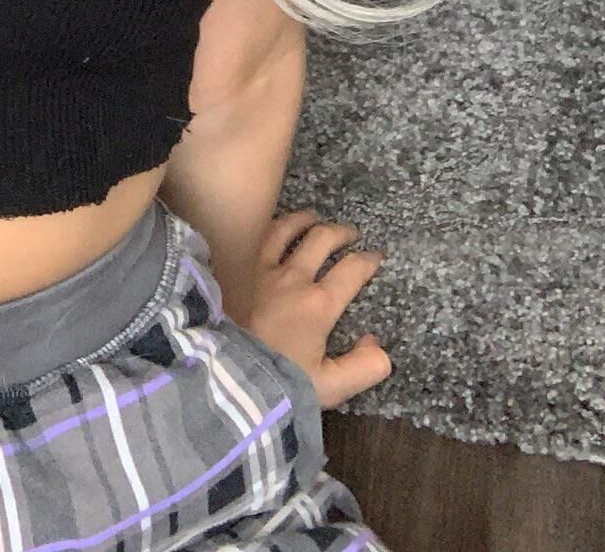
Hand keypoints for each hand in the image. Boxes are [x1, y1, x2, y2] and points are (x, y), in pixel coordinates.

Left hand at [242, 209, 392, 409]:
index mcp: (319, 304)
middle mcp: (294, 277)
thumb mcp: (330, 386)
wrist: (227, 375)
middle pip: (322, 239)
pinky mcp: (240, 269)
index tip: (377, 255)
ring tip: (315, 218)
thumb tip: (378, 344)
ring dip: (306, 220)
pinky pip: (259, 237)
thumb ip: (363, 368)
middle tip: (352, 234)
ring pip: (287, 229)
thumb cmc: (279, 380)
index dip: (369, 259)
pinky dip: (272, 226)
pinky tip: (275, 227)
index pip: (352, 270)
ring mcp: (263, 269)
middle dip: (342, 232)